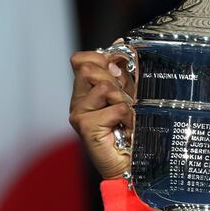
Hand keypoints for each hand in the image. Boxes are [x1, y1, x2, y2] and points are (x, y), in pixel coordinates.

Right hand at [68, 47, 135, 178]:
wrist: (130, 166)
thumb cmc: (131, 133)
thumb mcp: (129, 96)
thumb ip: (123, 74)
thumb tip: (119, 44)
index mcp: (86, 91)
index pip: (81, 59)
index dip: (101, 57)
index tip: (120, 67)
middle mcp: (78, 101)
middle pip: (88, 68)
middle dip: (114, 79)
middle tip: (126, 99)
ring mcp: (79, 114)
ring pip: (103, 86)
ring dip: (123, 99)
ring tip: (128, 116)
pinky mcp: (85, 127)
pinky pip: (115, 108)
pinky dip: (130, 117)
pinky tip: (129, 129)